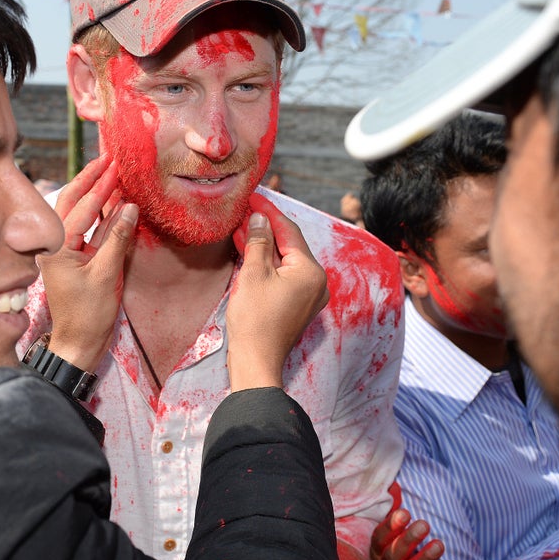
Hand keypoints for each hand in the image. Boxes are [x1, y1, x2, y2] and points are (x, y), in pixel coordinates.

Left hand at [36, 154, 137, 370]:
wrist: (78, 344)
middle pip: (71, 202)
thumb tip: (130, 206)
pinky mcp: (73, 257)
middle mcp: (54, 244)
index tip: (116, 165)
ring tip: (108, 170)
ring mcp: (63, 250)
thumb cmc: (88, 314)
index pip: (81, 208)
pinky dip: (98, 213)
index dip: (101, 186)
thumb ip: (117, 239)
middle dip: (90, 179)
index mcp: (56, 247)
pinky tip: (112, 200)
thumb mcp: (106, 275)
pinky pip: (85, 228)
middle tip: (108, 158)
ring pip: (76, 212)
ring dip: (92, 192)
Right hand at [226, 193, 327, 390]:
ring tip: (241, 229)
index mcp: (311, 271)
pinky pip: (285, 276)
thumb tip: (259, 220)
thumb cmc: (255, 320)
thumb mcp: (253, 274)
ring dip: (264, 246)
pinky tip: (250, 253)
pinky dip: (268, 264)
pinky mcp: (298, 305)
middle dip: (265, 229)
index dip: (268, 212)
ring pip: (286, 260)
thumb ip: (259, 242)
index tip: (253, 197)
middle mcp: (317, 281)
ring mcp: (309, 295)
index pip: (289, 231)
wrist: (256, 362)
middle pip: (289, 245)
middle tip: (244, 211)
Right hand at [366, 482, 459, 559]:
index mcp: (378, 553)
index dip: (391, 527)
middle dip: (408, 540)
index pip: (380, 539)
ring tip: (439, 544)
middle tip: (425, 524)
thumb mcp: (387, 541)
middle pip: (393, 557)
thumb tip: (395, 485)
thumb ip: (394, 516)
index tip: (405, 513)